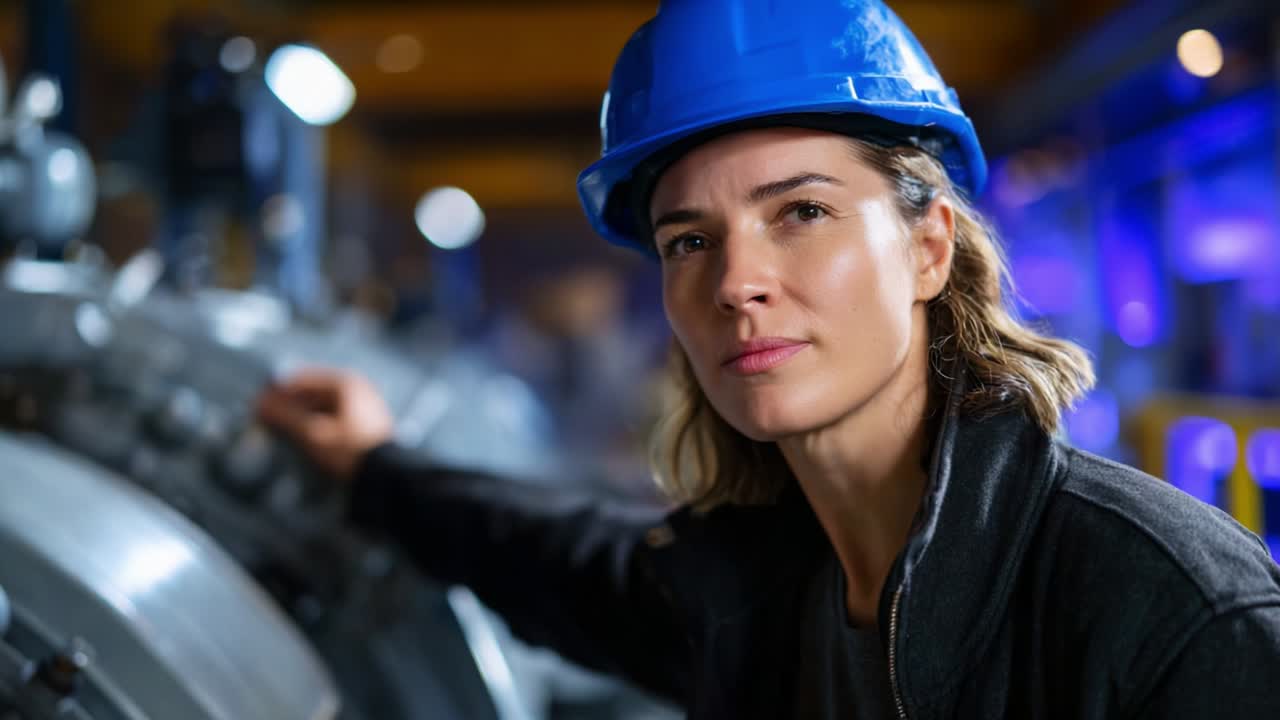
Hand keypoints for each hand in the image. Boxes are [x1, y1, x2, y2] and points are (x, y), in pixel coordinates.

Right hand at [256, 368, 394, 480]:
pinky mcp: (364, 425)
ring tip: (281, 430)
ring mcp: (363, 406)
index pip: (301, 379)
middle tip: (266, 419)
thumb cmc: (352, 451)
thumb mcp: (313, 433)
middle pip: (312, 392)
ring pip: (321, 406)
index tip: (259, 406)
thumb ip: (285, 416)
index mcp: (346, 383)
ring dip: (300, 416)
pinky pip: (332, 418)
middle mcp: (357, 389)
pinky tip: (303, 438)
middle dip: (288, 406)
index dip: (277, 392)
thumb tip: (260, 404)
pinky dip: (315, 424)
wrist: (386, 477)